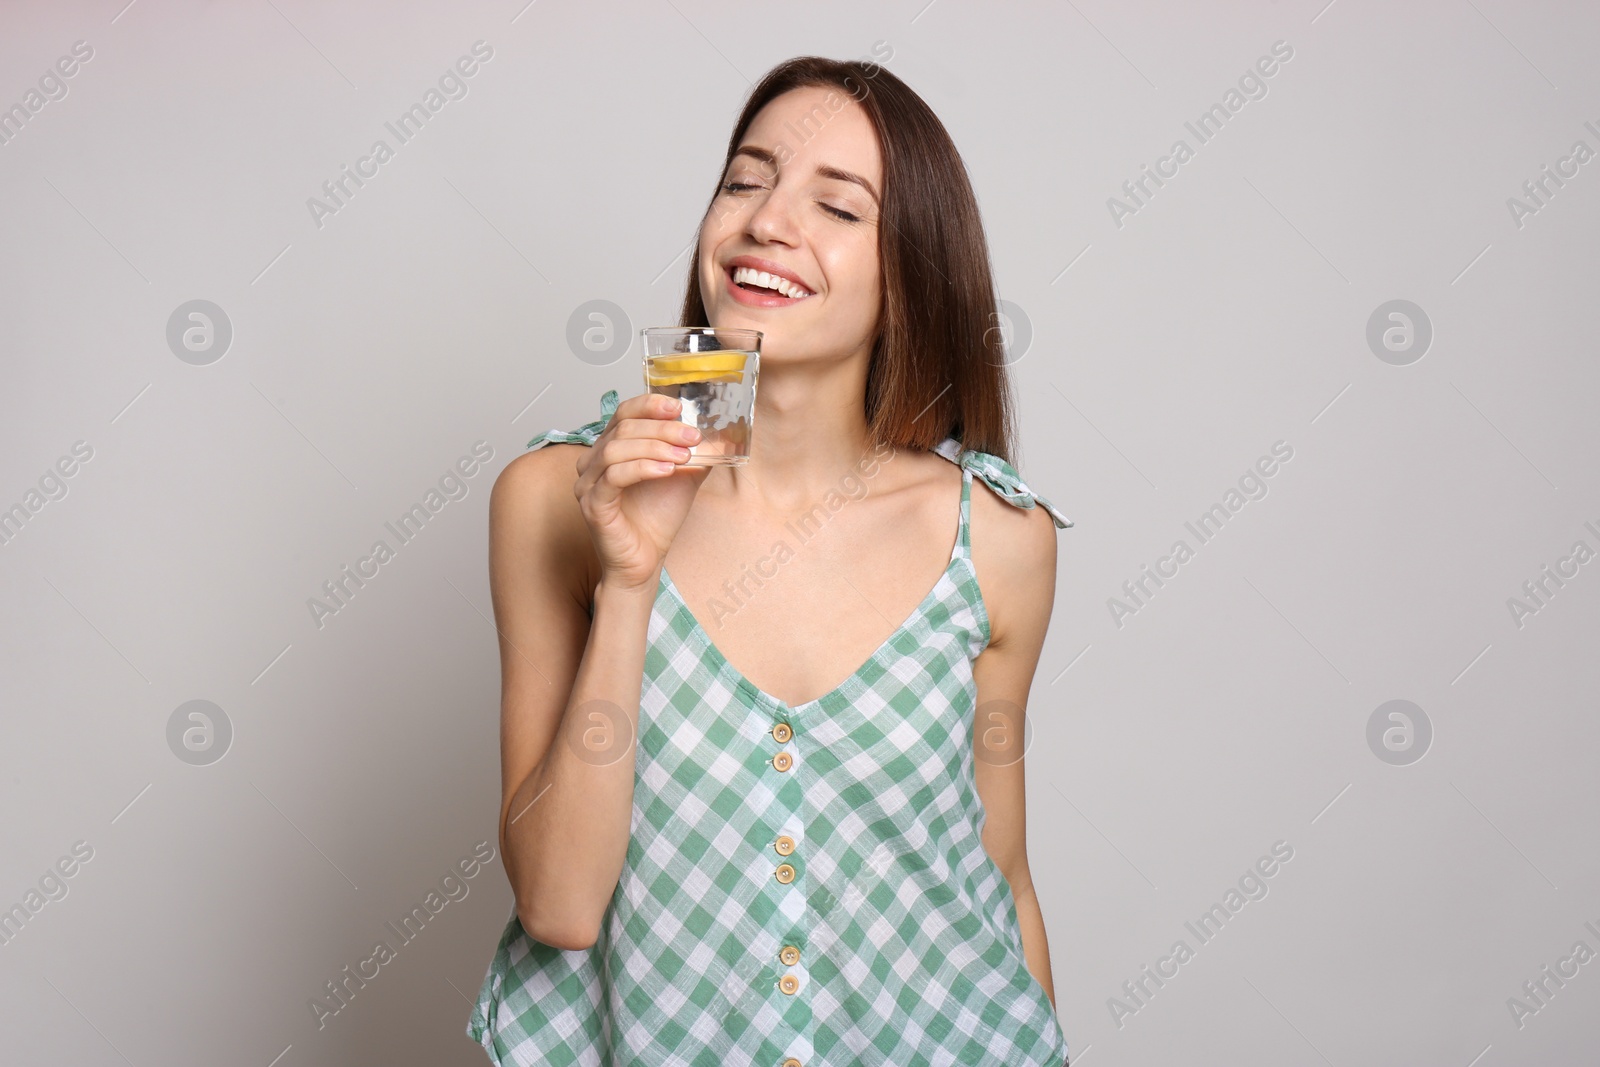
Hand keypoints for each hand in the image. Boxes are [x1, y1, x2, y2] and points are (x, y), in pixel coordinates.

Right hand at [573, 392, 709, 591]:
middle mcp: (593, 462)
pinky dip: (642, 468)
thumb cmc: (656, 520)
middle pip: (624, 428)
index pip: (624, 413)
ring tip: (684, 456)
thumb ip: (695, 454)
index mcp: (611, 449)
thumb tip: (721, 433)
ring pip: (616, 449)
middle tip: (693, 436)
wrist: (646, 561)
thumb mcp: (683, 478)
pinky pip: (613, 477)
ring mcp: (589, 484)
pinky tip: (667, 471)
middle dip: (662, 429)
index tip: (678, 406)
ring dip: (655, 447)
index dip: (649, 405)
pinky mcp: (592, 505)